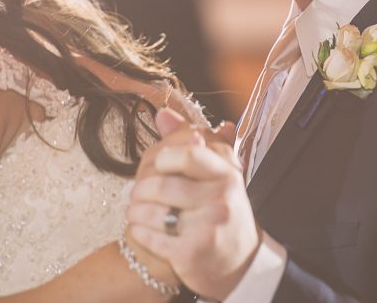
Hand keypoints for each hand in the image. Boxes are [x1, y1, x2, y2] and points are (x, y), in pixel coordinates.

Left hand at [128, 110, 259, 299]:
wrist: (241, 263)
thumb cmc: (222, 211)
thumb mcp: (216, 175)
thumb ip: (189, 141)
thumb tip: (162, 113)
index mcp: (227, 176)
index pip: (191, 154)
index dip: (166, 156)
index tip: (158, 164)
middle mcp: (221, 200)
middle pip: (164, 185)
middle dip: (141, 189)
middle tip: (136, 193)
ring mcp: (207, 229)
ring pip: (153, 211)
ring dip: (135, 211)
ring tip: (135, 210)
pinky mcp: (191, 254)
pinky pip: (151, 237)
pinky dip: (139, 231)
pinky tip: (141, 228)